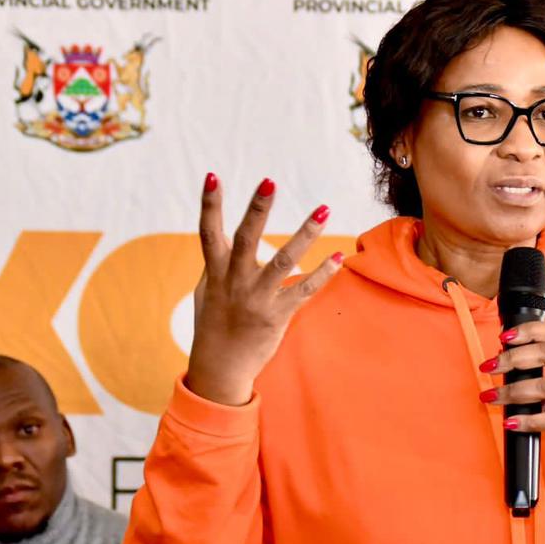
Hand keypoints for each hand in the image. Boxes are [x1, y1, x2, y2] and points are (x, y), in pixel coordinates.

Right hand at [185, 173, 340, 404]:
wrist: (220, 368)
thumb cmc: (212, 326)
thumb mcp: (206, 292)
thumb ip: (215, 266)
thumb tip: (220, 242)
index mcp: (215, 272)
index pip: (208, 232)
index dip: (209, 204)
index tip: (212, 175)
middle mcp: (235, 282)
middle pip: (246, 239)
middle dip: (257, 209)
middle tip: (269, 181)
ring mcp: (257, 299)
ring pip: (284, 261)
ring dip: (305, 233)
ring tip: (323, 209)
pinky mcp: (277, 315)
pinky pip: (305, 290)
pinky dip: (323, 273)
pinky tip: (339, 257)